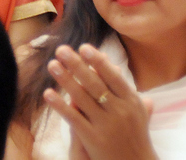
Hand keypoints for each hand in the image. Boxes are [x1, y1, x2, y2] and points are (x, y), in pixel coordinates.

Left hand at [43, 44, 157, 159]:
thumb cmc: (135, 136)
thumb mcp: (138, 113)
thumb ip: (124, 87)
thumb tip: (115, 65)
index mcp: (131, 102)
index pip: (113, 77)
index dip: (98, 62)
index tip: (84, 47)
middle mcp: (120, 111)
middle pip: (95, 84)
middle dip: (77, 65)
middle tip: (61, 49)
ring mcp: (106, 125)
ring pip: (82, 98)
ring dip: (65, 79)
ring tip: (52, 64)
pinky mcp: (93, 138)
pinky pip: (74, 118)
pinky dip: (60, 105)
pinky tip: (48, 93)